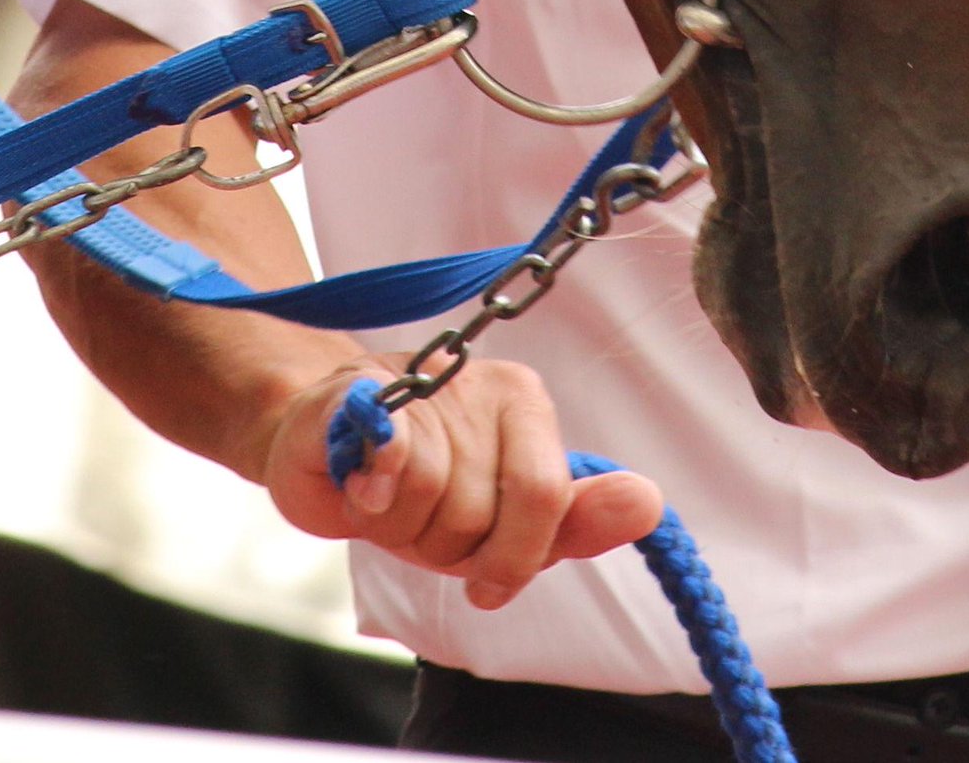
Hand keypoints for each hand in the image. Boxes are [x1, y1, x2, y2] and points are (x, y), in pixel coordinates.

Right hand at [259, 357, 661, 612]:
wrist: (318, 446)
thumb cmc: (420, 490)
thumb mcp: (503, 521)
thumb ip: (575, 521)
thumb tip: (650, 502)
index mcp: (527, 407)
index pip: (545, 496)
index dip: (511, 556)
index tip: (485, 584)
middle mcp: (482, 383)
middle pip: (478, 514)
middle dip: (443, 548)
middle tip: (420, 527)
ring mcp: (419, 384)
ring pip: (426, 499)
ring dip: (396, 529)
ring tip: (383, 504)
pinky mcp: (356, 392)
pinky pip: (386, 451)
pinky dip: (375, 488)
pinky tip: (362, 488)